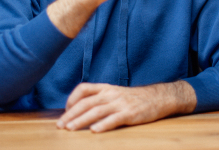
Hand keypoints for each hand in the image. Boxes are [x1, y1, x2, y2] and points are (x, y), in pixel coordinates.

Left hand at [56, 81, 196, 132]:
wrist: (158, 98)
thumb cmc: (135, 98)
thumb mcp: (116, 93)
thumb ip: (100, 98)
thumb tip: (81, 110)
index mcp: (106, 88)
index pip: (83, 89)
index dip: (71, 99)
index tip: (65, 111)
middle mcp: (111, 94)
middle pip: (86, 102)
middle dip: (71, 114)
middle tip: (60, 125)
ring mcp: (120, 103)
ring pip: (96, 111)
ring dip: (81, 120)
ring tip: (71, 129)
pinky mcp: (130, 113)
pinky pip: (114, 119)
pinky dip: (103, 125)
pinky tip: (94, 131)